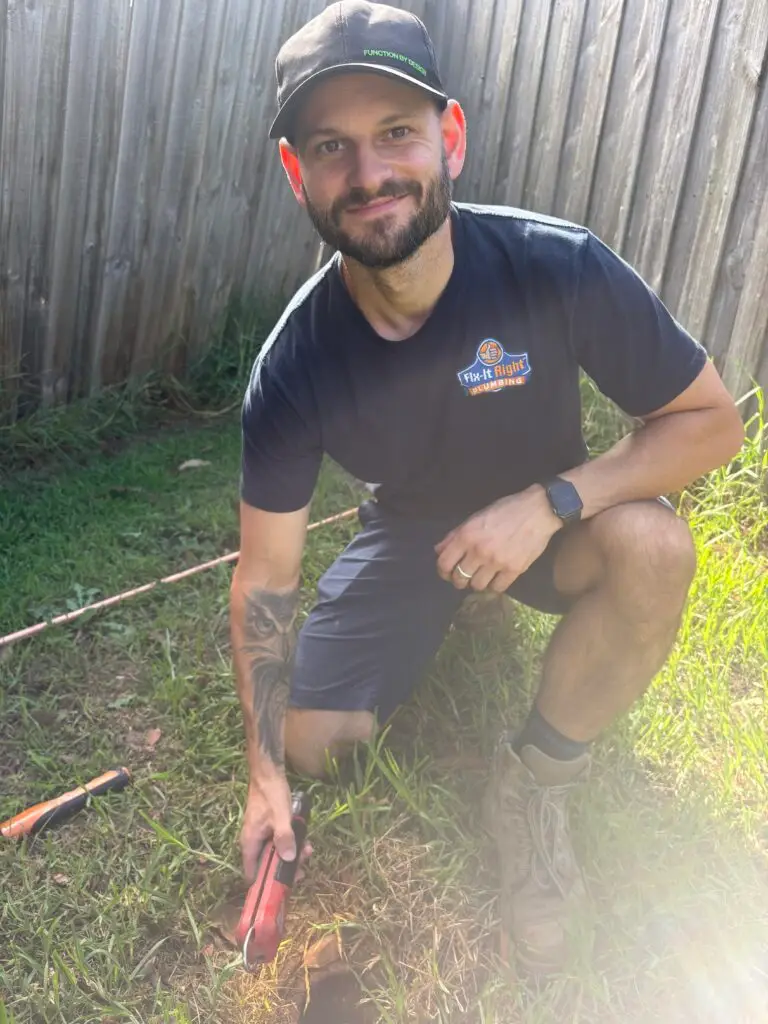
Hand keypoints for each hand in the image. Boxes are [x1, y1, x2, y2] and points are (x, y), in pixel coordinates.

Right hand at [240, 774, 311, 881]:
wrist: (268, 772)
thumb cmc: (271, 794)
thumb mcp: (281, 816)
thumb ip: (284, 837)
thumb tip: (289, 860)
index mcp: (250, 844)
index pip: (253, 875)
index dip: (267, 884)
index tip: (286, 885)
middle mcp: (253, 843)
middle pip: (267, 866)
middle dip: (286, 867)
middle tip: (304, 865)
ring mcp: (261, 835)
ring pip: (275, 853)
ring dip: (292, 854)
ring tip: (309, 849)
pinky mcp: (269, 828)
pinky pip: (279, 842)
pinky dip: (291, 843)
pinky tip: (304, 839)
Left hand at [435, 486, 560, 592]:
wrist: (538, 511)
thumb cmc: (506, 510)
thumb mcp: (476, 517)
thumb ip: (455, 535)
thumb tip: (439, 550)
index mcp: (467, 535)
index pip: (444, 563)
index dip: (443, 571)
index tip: (447, 572)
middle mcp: (479, 551)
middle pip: (459, 578)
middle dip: (459, 579)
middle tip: (465, 576)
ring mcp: (497, 562)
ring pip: (477, 585)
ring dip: (477, 582)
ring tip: (482, 576)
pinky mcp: (514, 570)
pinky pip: (497, 588)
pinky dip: (495, 585)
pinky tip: (497, 577)